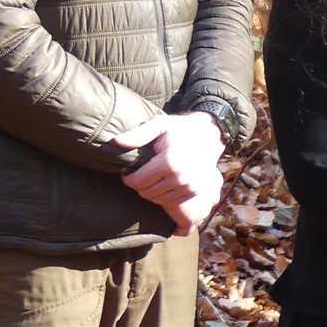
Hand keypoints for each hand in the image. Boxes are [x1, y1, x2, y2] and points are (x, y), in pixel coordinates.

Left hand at [115, 112, 226, 235]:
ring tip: (150, 178)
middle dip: (138, 186)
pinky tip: (162, 182)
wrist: (210, 135)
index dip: (128, 178)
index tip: (127, 172)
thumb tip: (116, 142)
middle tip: (139, 175)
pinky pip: (170, 201)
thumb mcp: (159, 125)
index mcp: (170, 162)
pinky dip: (162, 195)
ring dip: (150, 191)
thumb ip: (138, 134)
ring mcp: (190, 186)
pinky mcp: (195, 191)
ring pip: (157, 199)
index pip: (138, 182)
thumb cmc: (180, 128)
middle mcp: (181, 178)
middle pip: (146, 192)